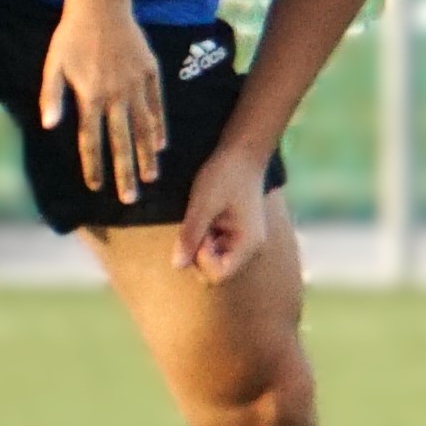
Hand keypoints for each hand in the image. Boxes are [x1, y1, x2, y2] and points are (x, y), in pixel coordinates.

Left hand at [39, 0, 165, 200]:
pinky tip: (161, 145)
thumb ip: (50, 96)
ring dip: (147, 155)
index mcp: (89, 96)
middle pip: (121, 142)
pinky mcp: (150, 73)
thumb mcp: (53, 65)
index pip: (91, 140)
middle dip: (125, 172)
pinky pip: (157, 106)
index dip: (93, 165)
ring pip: (143, 128)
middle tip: (130, 198)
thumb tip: (48, 125)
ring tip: (151, 177)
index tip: (96, 186)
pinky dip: (159, 127)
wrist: (101, 5)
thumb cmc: (71, 36)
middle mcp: (115, 96)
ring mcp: (135, 85)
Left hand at [170, 143, 271, 283]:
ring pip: (212, 258)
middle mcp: (249, 248)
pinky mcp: (234, 234)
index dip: (200, 259)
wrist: (242, 151)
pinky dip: (204, 236)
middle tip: (198, 223)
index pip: (218, 274)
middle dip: (198, 252)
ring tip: (202, 216)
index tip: (198, 232)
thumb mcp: (203, 203)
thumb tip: (176, 266)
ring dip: (200, 243)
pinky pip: (214, 246)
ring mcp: (242, 242)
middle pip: (214, 270)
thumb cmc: (225, 174)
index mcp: (248, 244)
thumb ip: (191, 235)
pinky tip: (205, 215)